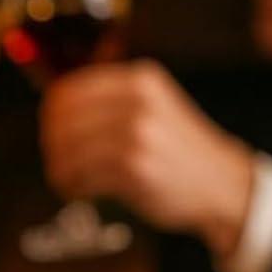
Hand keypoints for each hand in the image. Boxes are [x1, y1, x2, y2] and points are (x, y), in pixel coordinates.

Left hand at [40, 60, 256, 255]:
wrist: (220, 181)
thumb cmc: (178, 149)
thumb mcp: (153, 104)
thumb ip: (111, 99)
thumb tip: (54, 106)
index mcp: (138, 79)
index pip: (68, 90)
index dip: (51, 117)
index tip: (52, 135)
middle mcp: (137, 101)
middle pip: (63, 120)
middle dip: (53, 146)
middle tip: (58, 163)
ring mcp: (137, 134)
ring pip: (68, 150)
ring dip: (60, 171)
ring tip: (68, 181)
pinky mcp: (135, 168)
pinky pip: (82, 177)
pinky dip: (73, 187)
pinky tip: (80, 192)